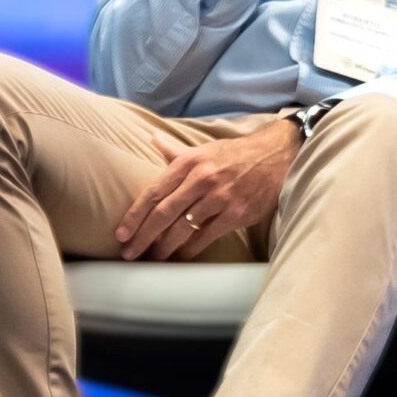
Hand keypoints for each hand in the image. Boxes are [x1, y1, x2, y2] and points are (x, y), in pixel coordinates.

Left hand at [114, 120, 300, 260]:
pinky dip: (190, 249)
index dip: (135, 215)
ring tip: (152, 258)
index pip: (153, 192)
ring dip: (164, 247)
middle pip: (164, 213)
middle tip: (129, 253)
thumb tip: (152, 138)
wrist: (275, 156)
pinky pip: (206, 236)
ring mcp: (219, 197)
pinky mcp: (236, 213)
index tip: (121, 233)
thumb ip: (175, 150)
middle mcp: (201, 179)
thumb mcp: (203, 149)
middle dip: (143, 236)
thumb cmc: (234, 154)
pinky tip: (180, 257)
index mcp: (188, 162)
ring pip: (183, 228)